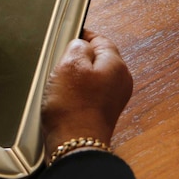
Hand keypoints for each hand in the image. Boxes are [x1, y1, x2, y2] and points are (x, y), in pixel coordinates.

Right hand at [40, 29, 132, 156]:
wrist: (74, 144)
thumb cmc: (72, 107)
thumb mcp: (69, 64)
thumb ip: (77, 45)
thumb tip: (80, 43)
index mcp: (117, 66)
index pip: (100, 39)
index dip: (82, 35)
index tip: (68, 35)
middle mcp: (120, 81)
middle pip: (96, 58)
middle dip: (77, 58)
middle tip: (59, 63)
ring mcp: (113, 98)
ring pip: (91, 75)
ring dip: (75, 76)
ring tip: (59, 84)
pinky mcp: (102, 111)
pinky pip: (88, 92)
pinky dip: (76, 92)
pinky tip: (63, 99)